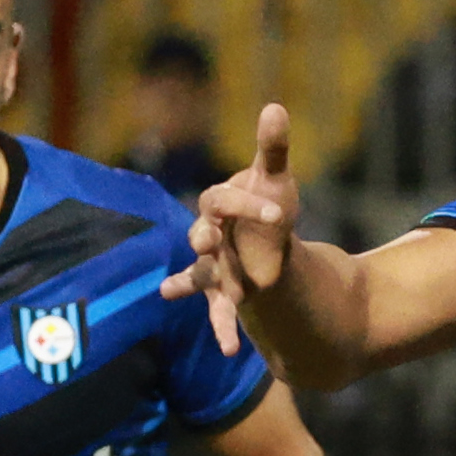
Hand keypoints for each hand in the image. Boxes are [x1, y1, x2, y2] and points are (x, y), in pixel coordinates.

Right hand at [160, 101, 295, 356]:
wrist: (263, 237)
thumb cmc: (267, 205)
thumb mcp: (275, 181)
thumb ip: (273, 149)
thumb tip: (274, 106)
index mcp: (221, 204)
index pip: (224, 199)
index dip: (248, 204)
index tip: (280, 213)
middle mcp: (210, 234)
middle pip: (202, 235)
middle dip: (205, 238)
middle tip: (210, 241)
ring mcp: (212, 265)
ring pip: (201, 275)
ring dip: (195, 284)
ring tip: (175, 293)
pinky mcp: (221, 292)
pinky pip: (216, 310)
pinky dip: (223, 327)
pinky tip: (229, 349)